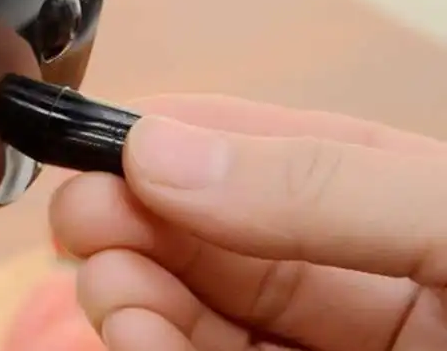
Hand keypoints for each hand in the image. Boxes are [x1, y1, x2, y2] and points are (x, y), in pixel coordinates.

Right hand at [49, 95, 446, 349]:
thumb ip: (315, 181)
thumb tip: (158, 149)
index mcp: (393, 204)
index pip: (261, 154)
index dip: (176, 144)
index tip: (103, 146)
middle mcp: (358, 283)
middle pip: (216, 240)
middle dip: (136, 221)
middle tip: (82, 221)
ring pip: (199, 315)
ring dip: (133, 295)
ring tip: (107, 288)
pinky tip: (132, 333)